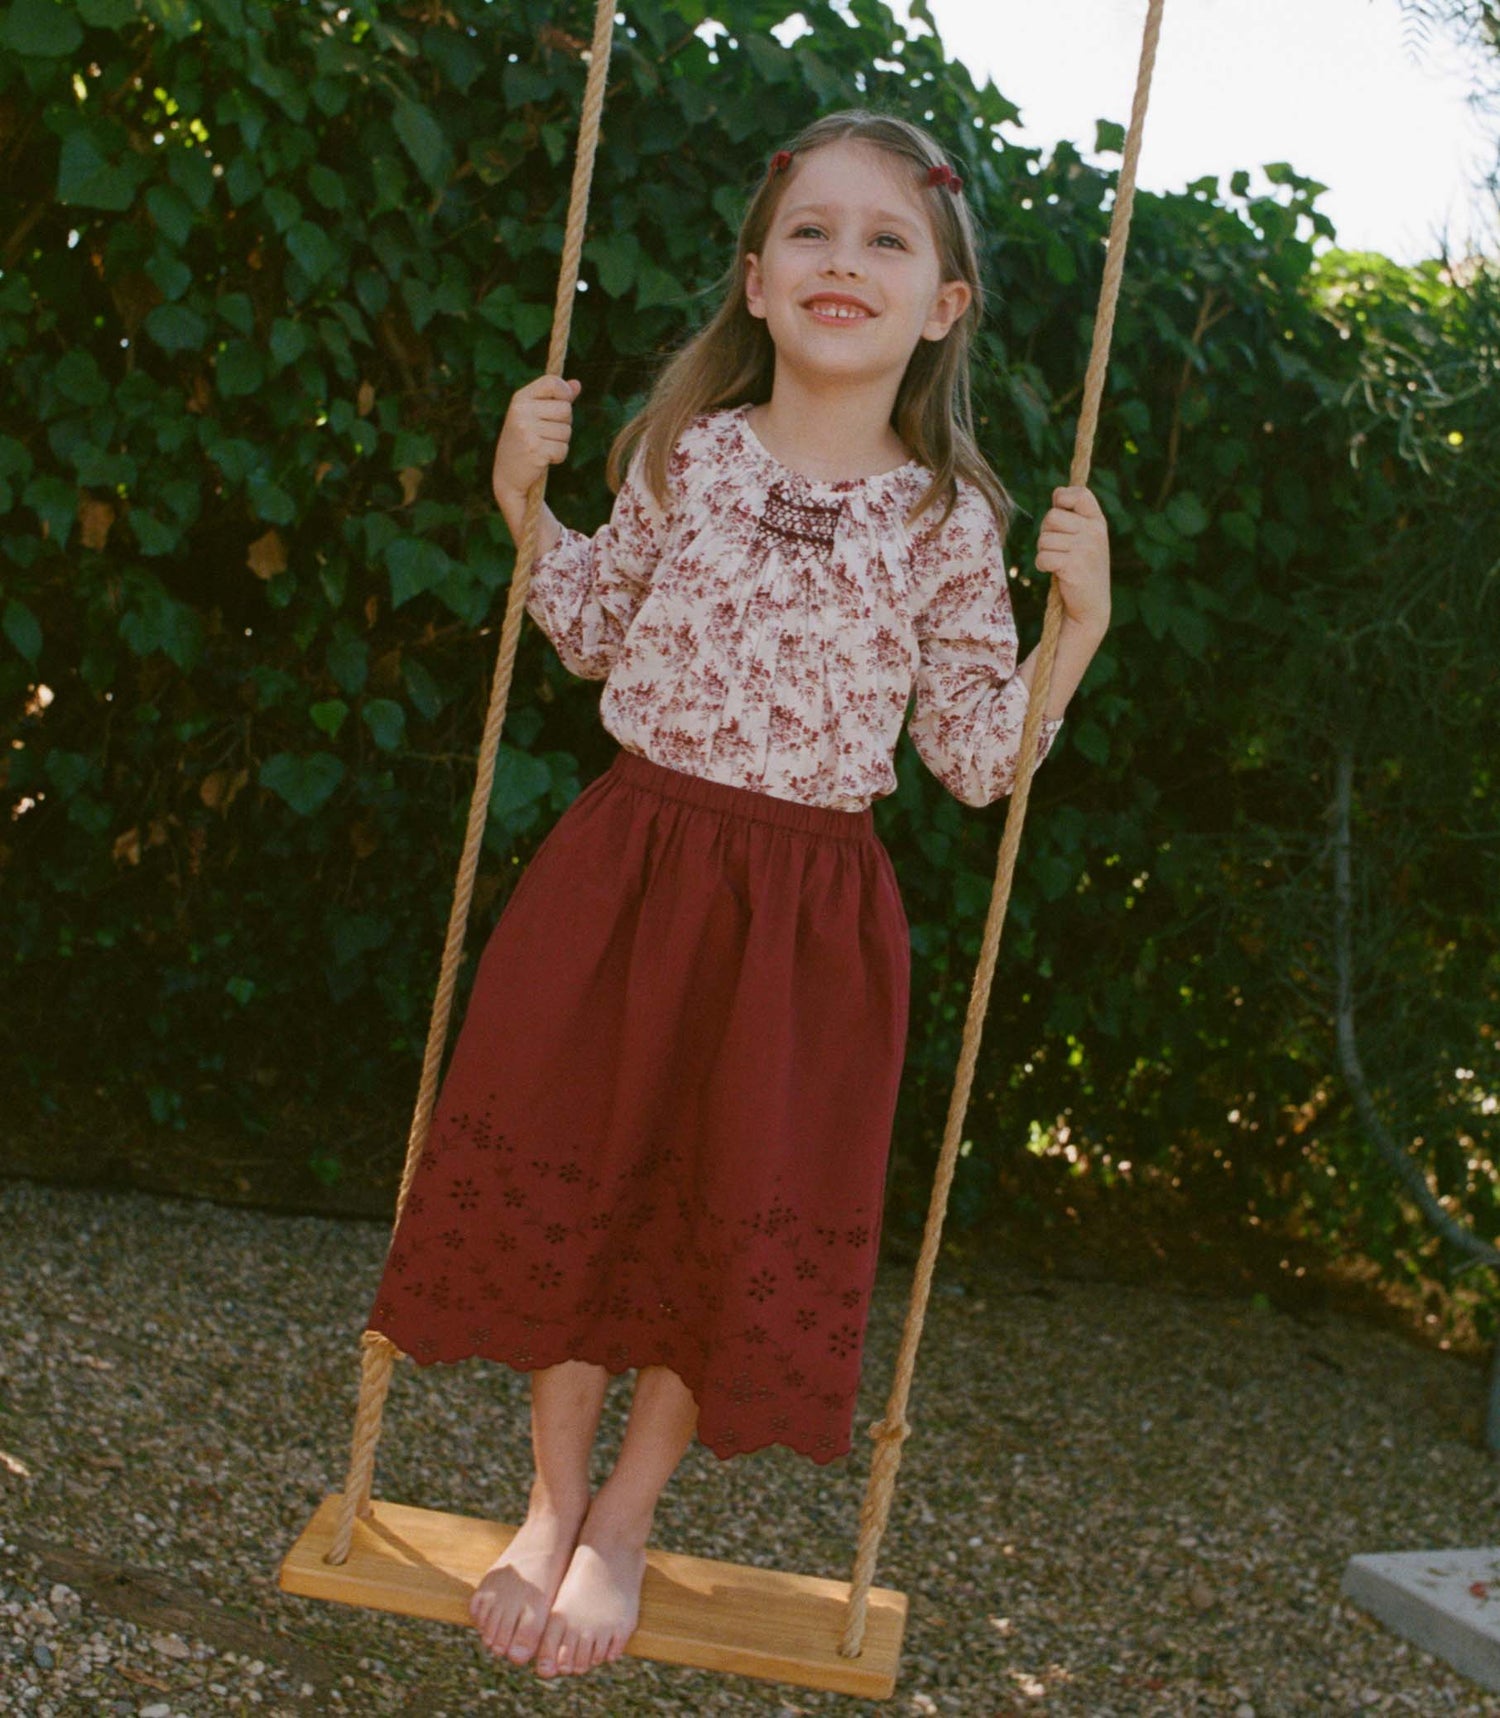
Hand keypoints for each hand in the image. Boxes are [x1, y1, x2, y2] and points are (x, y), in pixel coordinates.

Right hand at [492, 374, 581, 511]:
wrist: (507, 476)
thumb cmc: (524, 443)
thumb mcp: (534, 416)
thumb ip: (555, 399)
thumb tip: (577, 385)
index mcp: (520, 399)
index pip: (552, 382)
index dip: (565, 393)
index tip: (563, 403)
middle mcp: (521, 412)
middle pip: (565, 409)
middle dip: (564, 424)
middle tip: (546, 434)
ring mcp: (527, 431)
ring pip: (566, 431)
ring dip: (560, 443)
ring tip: (542, 447)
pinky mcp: (534, 450)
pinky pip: (563, 449)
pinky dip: (558, 457)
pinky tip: (543, 459)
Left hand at [1035, 485, 1109, 634]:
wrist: (1090, 607)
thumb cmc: (1082, 570)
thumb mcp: (1086, 539)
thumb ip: (1074, 517)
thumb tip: (1056, 492)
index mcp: (1098, 522)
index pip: (1080, 494)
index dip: (1062, 498)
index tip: (1060, 510)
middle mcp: (1095, 532)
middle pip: (1051, 516)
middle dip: (1046, 532)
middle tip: (1057, 548)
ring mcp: (1086, 549)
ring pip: (1043, 538)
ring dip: (1043, 551)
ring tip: (1058, 563)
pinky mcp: (1073, 566)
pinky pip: (1042, 557)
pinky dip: (1042, 565)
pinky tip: (1054, 573)